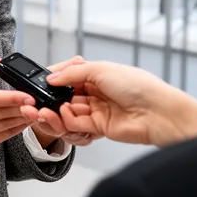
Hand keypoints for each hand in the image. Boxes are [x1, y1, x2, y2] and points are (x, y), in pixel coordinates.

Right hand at [47, 61, 196, 146]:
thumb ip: (73, 73)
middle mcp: (97, 92)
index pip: (70, 76)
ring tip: (48, 110)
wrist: (157, 112)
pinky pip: (77, 125)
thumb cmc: (138, 86)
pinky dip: (67, 121)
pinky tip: (65, 115)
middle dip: (52, 98)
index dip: (56, 79)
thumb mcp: (100, 69)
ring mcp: (98, 110)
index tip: (41, 82)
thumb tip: (53, 77)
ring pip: (69, 112)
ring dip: (57, 111)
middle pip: (67, 96)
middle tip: (40, 100)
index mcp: (98, 74)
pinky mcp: (99, 127)